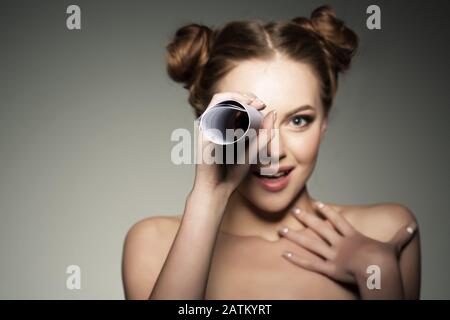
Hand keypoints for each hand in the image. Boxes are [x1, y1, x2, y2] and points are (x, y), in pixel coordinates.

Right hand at [193, 91, 275, 195]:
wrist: (218, 189)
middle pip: (226, 98)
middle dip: (244, 95)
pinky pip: (213, 112)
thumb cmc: (232, 172)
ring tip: (252, 104)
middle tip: (259, 103)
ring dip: (237, 98)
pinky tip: (241, 113)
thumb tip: (273, 112)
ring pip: (219, 100)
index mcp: (225, 127)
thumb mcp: (254, 150)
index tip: (263, 106)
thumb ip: (264, 133)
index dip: (248, 99)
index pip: (234, 103)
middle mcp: (215, 125)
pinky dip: (227, 108)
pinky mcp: (204, 133)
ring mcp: (208, 128)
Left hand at [279, 201, 417, 283]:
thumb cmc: (386, 260)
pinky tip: (284, 253)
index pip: (338, 220)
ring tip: (281, 229)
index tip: (318, 204)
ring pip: (310, 243)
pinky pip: (310, 263)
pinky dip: (297, 259)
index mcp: (353, 236)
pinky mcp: (328, 269)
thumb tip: (413, 226)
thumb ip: (401, 236)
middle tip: (294, 211)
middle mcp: (339, 243)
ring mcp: (332, 255)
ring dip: (295, 236)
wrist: (379, 271)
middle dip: (306, 219)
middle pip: (319, 228)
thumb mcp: (394, 246)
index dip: (327, 211)